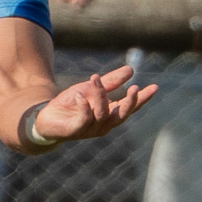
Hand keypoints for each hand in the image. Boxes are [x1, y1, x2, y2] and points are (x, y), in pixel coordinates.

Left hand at [28, 65, 157, 145]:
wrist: (46, 116)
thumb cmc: (72, 103)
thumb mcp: (92, 88)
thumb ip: (111, 82)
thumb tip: (131, 70)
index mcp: (110, 115)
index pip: (130, 107)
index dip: (142, 99)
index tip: (155, 87)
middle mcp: (103, 125)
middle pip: (121, 116)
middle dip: (129, 103)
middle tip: (135, 89)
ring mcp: (90, 130)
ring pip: (101, 114)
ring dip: (100, 95)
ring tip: (94, 79)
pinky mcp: (75, 131)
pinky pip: (83, 119)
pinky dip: (84, 106)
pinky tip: (80, 95)